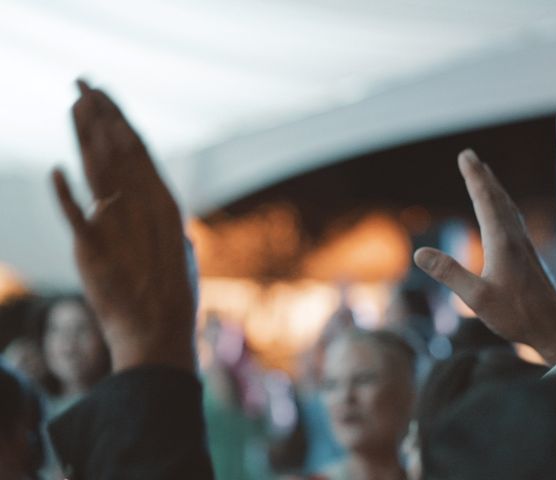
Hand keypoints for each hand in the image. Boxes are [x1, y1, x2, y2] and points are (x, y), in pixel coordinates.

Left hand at [52, 80, 195, 372]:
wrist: (159, 332)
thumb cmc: (175, 298)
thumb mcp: (183, 256)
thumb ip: (176, 234)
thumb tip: (178, 226)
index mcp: (166, 205)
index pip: (140, 151)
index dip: (121, 120)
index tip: (107, 98)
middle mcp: (144, 206)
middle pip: (118, 150)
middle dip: (100, 113)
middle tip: (83, 84)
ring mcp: (120, 226)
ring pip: (98, 170)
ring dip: (83, 135)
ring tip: (73, 105)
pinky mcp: (94, 249)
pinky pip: (76, 215)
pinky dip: (65, 193)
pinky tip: (56, 170)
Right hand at [414, 150, 555, 364]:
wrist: (554, 328)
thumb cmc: (517, 315)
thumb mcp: (476, 297)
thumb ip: (448, 273)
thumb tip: (419, 253)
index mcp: (502, 241)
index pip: (484, 200)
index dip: (473, 177)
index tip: (464, 155)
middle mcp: (515, 237)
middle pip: (497, 197)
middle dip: (482, 175)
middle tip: (470, 156)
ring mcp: (523, 245)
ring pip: (507, 207)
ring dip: (494, 188)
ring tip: (486, 175)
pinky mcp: (527, 255)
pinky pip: (512, 219)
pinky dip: (502, 205)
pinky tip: (502, 213)